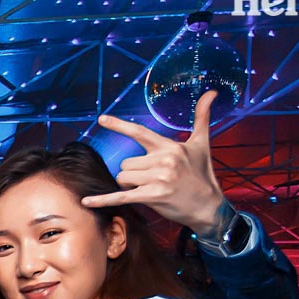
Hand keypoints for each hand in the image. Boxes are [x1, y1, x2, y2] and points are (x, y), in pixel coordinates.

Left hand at [83, 90, 227, 236]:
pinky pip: (120, 197)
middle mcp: (163, 160)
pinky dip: (103, 200)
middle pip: (125, 163)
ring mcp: (158, 179)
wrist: (209, 206)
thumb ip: (202, 117)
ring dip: (129, 186)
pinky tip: (86, 202)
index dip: (119, 125)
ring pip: (122, 178)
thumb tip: (211, 92)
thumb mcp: (202, 144)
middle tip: (152, 179)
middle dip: (132, 173)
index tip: (101, 119)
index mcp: (169, 146)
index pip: (139, 132)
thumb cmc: (202, 174)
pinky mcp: (152, 197)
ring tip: (150, 188)